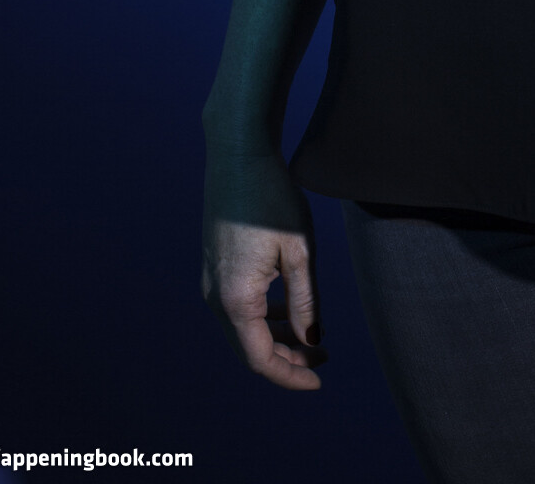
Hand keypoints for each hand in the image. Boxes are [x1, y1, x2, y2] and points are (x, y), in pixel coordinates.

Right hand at [201, 144, 326, 390]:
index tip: (320, 380)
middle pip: (250, 349)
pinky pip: (238, 307)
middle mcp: (216, 296)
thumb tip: (312, 342)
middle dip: (286, 359)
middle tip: (322, 359)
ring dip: (276, 338)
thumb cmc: (272, 199)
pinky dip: (264, 317)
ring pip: (243, 329)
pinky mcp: (214, 266)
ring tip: (312, 336)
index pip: (261, 359)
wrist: (237, 155)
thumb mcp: (300, 251)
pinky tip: (289, 308)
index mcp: (236, 299)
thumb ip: (305, 302)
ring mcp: (211, 281)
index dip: (290, 375)